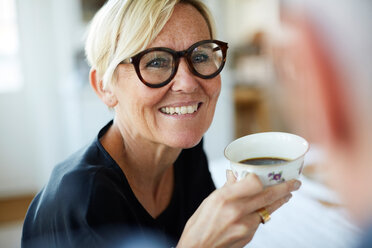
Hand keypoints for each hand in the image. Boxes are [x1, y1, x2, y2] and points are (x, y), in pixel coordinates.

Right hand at [177, 171, 300, 247]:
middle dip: (285, 188)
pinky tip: (263, 209)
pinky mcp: (249, 236)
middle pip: (268, 196)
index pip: (254, 182)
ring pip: (269, 209)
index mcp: (224, 198)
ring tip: (287, 194)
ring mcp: (245, 226)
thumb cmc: (199, 225)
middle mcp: (237, 211)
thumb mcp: (209, 201)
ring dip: (279, 201)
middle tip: (295, 182)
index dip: (262, 177)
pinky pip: (260, 220)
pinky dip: (263, 213)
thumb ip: (227, 188)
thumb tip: (237, 175)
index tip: (268, 174)